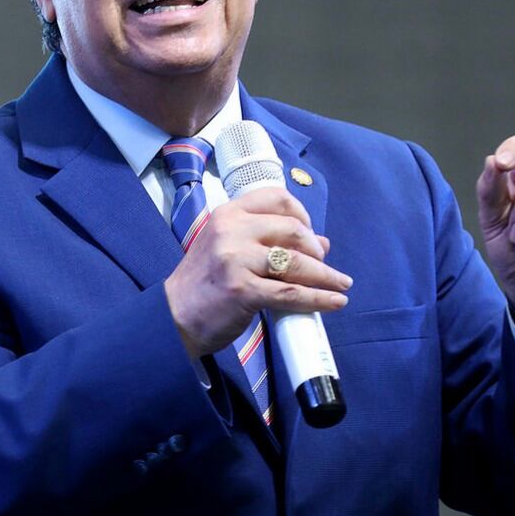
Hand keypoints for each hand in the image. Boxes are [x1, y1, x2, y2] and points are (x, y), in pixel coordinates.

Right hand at [164, 188, 351, 358]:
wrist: (173, 317)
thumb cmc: (203, 284)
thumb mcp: (229, 250)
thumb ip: (269, 241)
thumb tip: (322, 243)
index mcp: (228, 214)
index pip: (277, 198)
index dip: (302, 215)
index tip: (311, 234)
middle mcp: (231, 230)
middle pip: (293, 230)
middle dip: (316, 250)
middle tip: (324, 265)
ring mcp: (235, 260)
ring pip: (296, 263)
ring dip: (326, 275)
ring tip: (341, 284)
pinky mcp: (242, 290)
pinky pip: (291, 293)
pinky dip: (319, 298)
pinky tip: (335, 301)